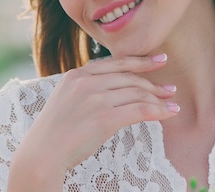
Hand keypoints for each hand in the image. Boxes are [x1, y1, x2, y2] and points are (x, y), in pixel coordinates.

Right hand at [8, 53, 178, 189]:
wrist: (41, 154)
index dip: (139, 61)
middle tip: (170, 87)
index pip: (115, 63)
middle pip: (129, 77)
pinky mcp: (104, 117)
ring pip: (137, 93)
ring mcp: (96, 99)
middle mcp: (87, 82)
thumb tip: (112, 88)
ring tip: (172, 101)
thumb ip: (85, 89)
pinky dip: (158, 110)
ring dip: (159, 98)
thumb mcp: (66, 99)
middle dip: (153, 82)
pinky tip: (169, 112)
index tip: (158, 60)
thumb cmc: (54, 133)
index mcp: (76, 74)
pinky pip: (139, 110)